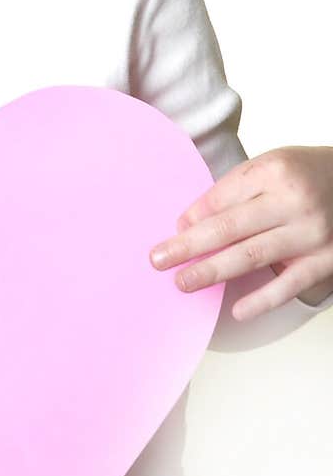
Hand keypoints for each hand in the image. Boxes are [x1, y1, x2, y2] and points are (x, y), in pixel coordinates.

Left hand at [148, 147, 332, 321]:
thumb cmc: (307, 175)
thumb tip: (191, 222)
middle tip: (158, 260)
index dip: (193, 217)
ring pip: (250, 256)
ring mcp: (310, 233)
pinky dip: (261, 300)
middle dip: (188, 246)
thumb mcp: (271, 166)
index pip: (221, 198)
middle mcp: (292, 201)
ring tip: (183, 282)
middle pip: (228, 227)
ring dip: (212, 272)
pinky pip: (287, 285)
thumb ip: (233, 190)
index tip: (175, 231)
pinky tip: (237, 310)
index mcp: (273, 171)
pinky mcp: (325, 260)